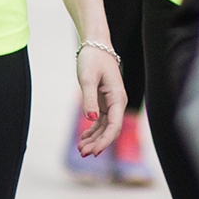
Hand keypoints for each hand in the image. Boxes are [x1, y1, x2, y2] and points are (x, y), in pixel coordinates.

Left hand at [74, 42, 126, 156]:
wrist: (95, 45)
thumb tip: (91, 118)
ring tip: (80, 149)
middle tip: (82, 153)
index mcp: (117, 98)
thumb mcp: (87, 78)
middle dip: (98, 143)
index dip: (105, 141)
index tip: (94, 152)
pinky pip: (100, 120)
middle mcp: (117, 103)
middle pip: (110, 129)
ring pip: (105, 127)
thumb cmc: (93, 59)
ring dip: (94, 139)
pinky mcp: (104, 101)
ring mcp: (111, 103)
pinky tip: (83, 137)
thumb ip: (89, 98)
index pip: (114, 126)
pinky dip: (92, 130)